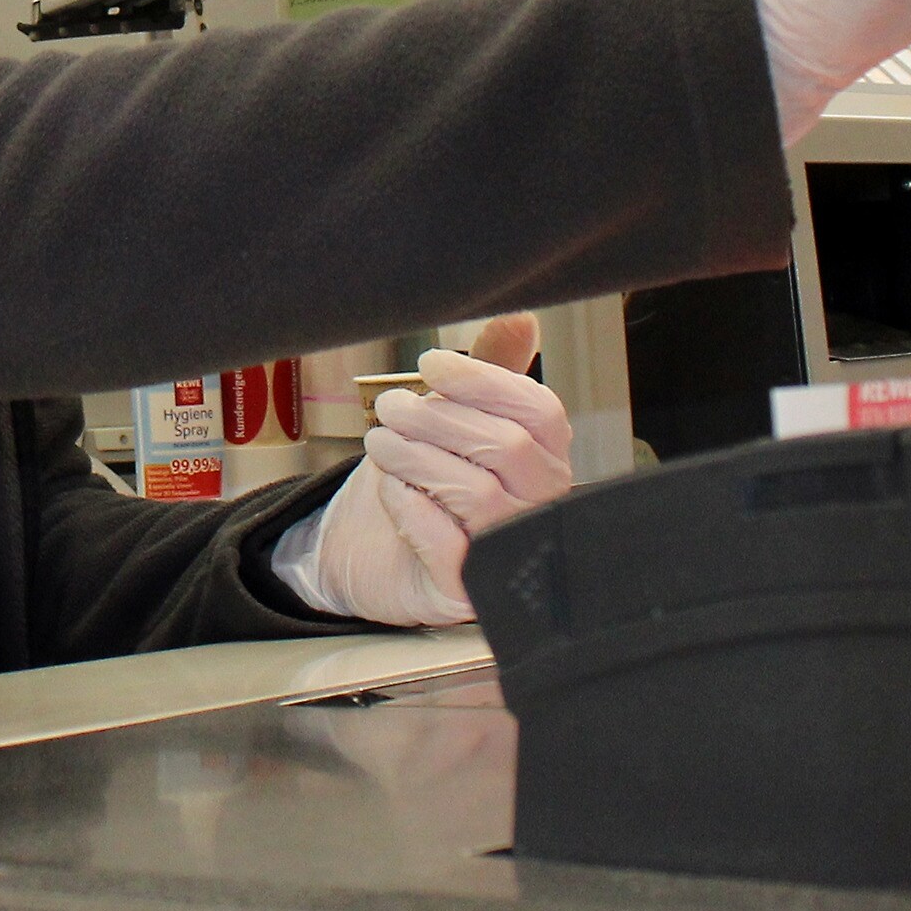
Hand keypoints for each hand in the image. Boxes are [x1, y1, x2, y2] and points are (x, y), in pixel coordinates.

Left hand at [297, 315, 574, 627]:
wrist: (366, 552)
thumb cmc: (419, 483)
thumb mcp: (448, 420)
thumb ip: (486, 374)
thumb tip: (520, 316)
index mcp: (545, 461)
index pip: (541, 413)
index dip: (486, 381)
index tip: (432, 365)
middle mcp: (538, 511)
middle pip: (509, 448)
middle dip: (441, 417)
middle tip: (393, 407)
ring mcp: (506, 557)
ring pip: (477, 493)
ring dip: (417, 456)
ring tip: (380, 442)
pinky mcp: (464, 594)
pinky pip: (447, 547)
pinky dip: (412, 508)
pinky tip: (391, 490)